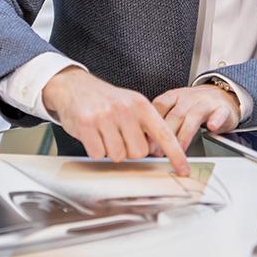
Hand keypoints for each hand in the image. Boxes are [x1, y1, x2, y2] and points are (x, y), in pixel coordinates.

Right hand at [41, 68, 188, 174]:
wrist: (74, 86)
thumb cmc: (104, 100)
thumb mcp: (130, 104)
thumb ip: (145, 125)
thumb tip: (157, 152)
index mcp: (140, 105)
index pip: (163, 134)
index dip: (175, 154)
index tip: (183, 170)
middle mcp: (124, 109)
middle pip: (138, 152)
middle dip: (128, 150)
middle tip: (119, 136)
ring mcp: (104, 117)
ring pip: (117, 156)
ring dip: (110, 150)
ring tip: (104, 133)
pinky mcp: (86, 125)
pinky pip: (98, 154)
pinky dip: (95, 150)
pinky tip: (92, 135)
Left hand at [152, 84, 240, 151]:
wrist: (222, 94)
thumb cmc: (195, 106)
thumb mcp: (176, 108)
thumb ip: (163, 121)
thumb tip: (146, 142)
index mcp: (174, 96)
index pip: (159, 106)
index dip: (151, 124)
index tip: (146, 141)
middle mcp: (188, 98)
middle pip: (175, 115)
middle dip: (166, 135)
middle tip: (158, 152)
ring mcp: (206, 102)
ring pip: (194, 117)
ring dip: (185, 135)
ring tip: (179, 150)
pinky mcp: (222, 108)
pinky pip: (219, 113)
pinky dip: (216, 120)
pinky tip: (212, 127)